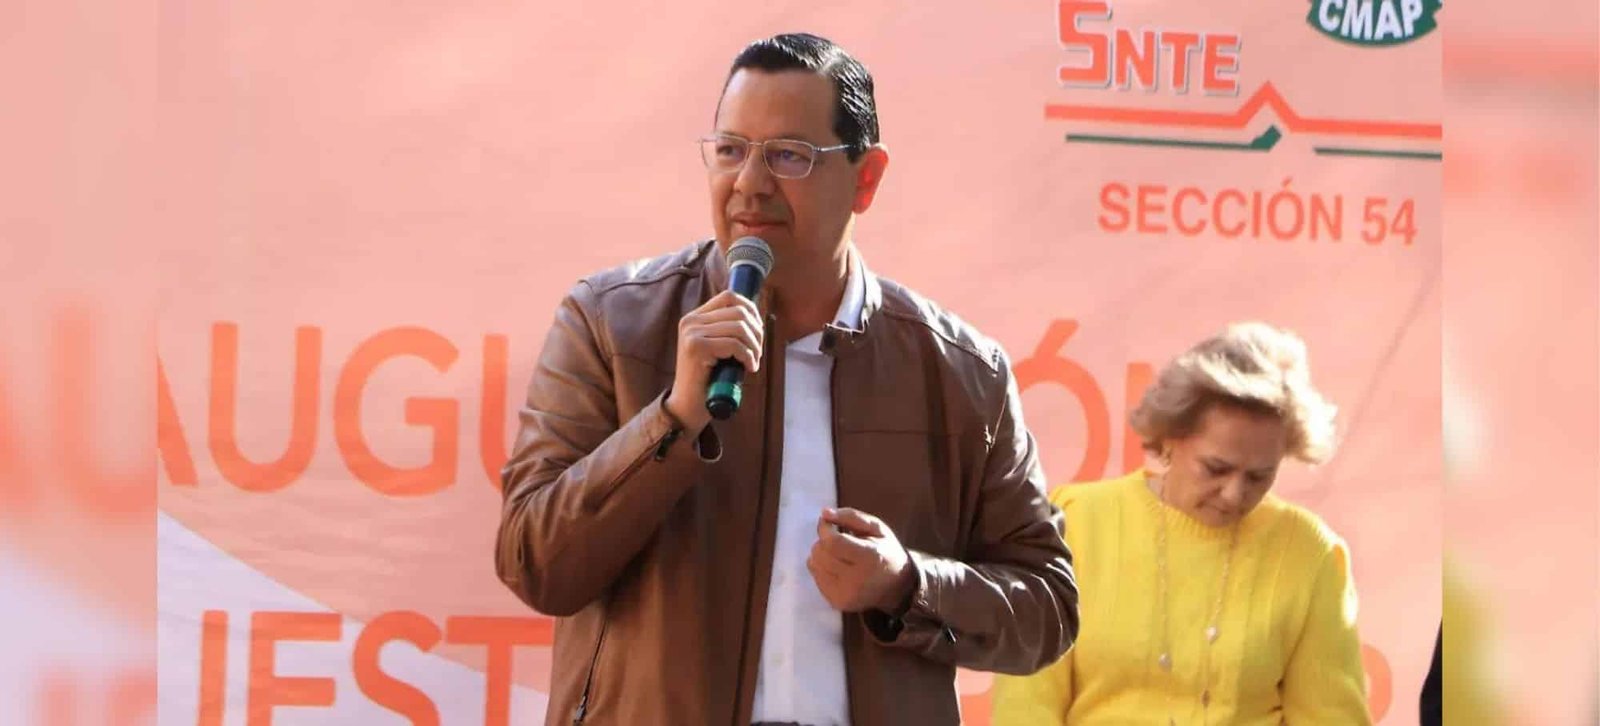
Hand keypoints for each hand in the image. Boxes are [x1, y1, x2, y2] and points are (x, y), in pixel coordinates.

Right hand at [664, 289, 763, 431]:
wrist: (687, 406)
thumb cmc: (707, 379)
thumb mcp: (717, 347)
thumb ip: (728, 330)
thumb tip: (756, 318)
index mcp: (695, 317)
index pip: (729, 296)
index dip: (751, 310)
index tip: (758, 331)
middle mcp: (691, 321)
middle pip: (738, 311)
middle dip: (756, 331)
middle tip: (757, 352)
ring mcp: (692, 333)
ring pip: (739, 327)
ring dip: (754, 346)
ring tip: (753, 361)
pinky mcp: (696, 347)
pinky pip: (735, 344)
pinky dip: (748, 356)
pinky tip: (749, 368)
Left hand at [807, 507, 915, 613]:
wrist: (897, 587)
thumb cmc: (886, 551)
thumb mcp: (877, 528)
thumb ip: (851, 516)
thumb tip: (824, 513)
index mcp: (870, 558)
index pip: (833, 542)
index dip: (825, 529)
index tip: (828, 523)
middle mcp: (857, 580)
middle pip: (821, 553)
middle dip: (823, 541)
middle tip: (836, 539)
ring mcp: (846, 594)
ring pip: (814, 565)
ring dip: (820, 554)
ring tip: (838, 554)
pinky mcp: (838, 603)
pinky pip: (816, 579)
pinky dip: (821, 569)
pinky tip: (836, 567)